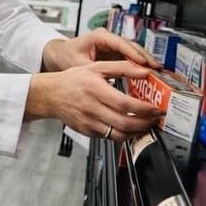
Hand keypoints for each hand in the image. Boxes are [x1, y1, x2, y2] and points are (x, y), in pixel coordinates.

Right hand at [26, 61, 163, 138]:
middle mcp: (92, 108)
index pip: (123, 104)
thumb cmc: (73, 80)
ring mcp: (89, 123)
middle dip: (145, 123)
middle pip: (124, 123)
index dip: (143, 109)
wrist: (50, 95)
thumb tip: (144, 70)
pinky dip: (124, 135)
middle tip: (156, 118)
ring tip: (147, 124)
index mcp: (95, 90)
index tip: (156, 108)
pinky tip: (131, 127)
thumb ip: (122, 68)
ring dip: (137, 132)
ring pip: (119, 134)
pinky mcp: (88, 132)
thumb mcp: (96, 67)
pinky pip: (110, 137)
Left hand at [42, 28, 160, 72]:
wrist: (59, 55)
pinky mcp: (114, 54)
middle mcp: (109, 39)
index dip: (134, 54)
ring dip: (145, 62)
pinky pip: (130, 59)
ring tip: (157, 73)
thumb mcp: (78, 65)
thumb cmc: (66, 55)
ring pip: (134, 52)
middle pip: (132, 46)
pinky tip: (148, 76)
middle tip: (157, 70)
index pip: (121, 43)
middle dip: (146, 58)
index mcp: (100, 36)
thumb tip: (107, 83)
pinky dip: (139, 67)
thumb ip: (93, 72)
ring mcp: (113, 46)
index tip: (144, 64)